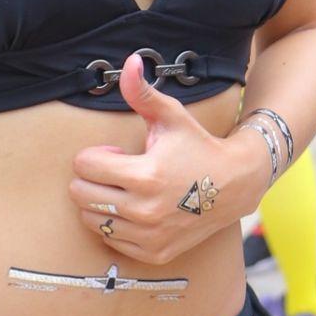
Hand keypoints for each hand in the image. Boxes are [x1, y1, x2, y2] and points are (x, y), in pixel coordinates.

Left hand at [68, 54, 269, 265]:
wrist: (235, 185)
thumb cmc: (197, 147)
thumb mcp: (171, 116)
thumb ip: (143, 92)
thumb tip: (131, 62)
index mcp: (146, 175)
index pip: (84, 166)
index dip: (96, 154)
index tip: (117, 153)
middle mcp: (145, 211)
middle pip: (81, 194)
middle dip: (93, 177)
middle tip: (119, 170)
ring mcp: (149, 236)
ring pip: (91, 219)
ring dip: (101, 202)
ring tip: (127, 189)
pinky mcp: (154, 253)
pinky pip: (111, 240)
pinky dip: (116, 225)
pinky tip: (136, 210)